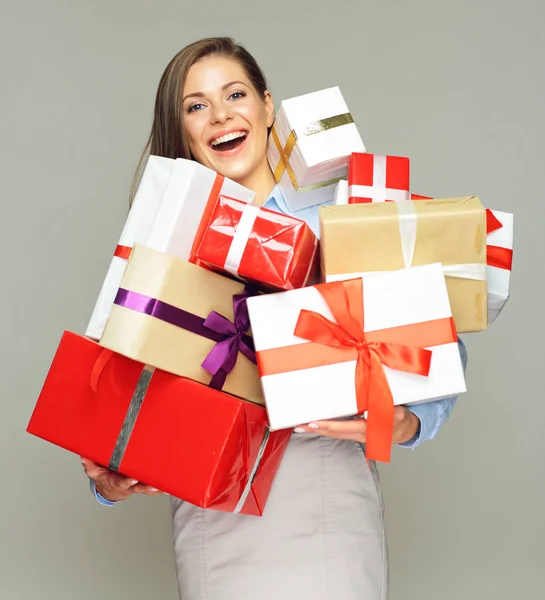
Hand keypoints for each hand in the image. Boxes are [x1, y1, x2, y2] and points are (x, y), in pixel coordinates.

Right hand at [81, 457, 165, 501]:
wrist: (110, 487)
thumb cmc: (104, 476)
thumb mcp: (94, 471)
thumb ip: (90, 464)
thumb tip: (84, 456)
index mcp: (118, 481)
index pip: (123, 482)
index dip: (128, 482)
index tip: (132, 480)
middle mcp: (131, 484)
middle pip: (140, 487)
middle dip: (147, 486)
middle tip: (155, 485)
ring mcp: (139, 484)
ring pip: (150, 487)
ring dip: (158, 487)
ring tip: (167, 486)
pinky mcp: (145, 481)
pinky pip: (155, 484)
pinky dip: (163, 486)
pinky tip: (172, 484)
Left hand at [293, 406, 420, 444]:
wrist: (405, 429)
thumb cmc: (400, 419)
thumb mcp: (398, 414)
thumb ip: (384, 413)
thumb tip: (366, 414)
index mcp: (368, 430)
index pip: (344, 428)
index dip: (329, 426)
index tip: (315, 423)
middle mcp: (360, 435)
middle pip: (334, 433)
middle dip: (317, 430)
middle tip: (299, 426)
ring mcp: (357, 436)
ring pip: (334, 434)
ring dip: (318, 430)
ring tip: (302, 426)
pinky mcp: (355, 433)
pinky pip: (338, 432)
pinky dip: (326, 429)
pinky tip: (316, 426)